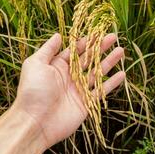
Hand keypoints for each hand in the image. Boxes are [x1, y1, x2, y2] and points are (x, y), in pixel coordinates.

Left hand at [13, 33, 124, 148]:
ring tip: (120, 51)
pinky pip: (101, 91)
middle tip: (113, 37)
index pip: (75, 51)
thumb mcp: (35, 64)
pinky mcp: (85, 104)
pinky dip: (111, 83)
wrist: (35, 122)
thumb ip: (48, 49)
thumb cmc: (32, 91)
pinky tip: (122, 74)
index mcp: (57, 66)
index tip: (97, 31)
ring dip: (109, 62)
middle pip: (88, 59)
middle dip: (100, 48)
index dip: (86, 41)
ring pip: (97, 73)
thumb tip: (58, 35)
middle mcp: (69, 77)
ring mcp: (78, 90)